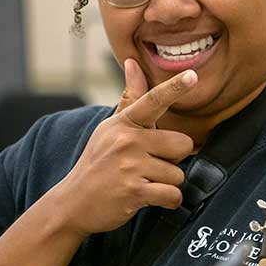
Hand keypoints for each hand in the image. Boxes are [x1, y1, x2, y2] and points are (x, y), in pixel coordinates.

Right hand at [55, 60, 196, 235]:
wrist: (73, 203)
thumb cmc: (98, 162)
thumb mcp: (110, 128)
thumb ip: (130, 97)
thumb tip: (133, 62)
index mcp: (125, 123)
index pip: (153, 100)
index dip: (175, 88)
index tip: (192, 75)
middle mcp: (127, 140)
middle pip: (183, 144)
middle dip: (173, 159)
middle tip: (150, 165)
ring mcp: (130, 166)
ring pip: (178, 174)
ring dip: (166, 183)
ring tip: (142, 182)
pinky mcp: (134, 191)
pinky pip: (173, 195)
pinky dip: (168, 202)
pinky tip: (149, 198)